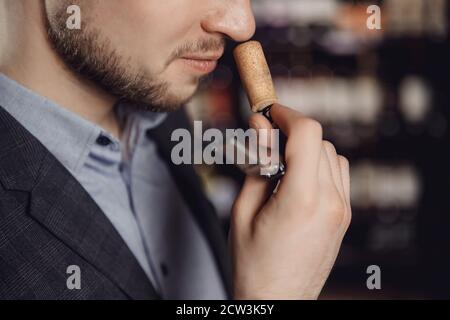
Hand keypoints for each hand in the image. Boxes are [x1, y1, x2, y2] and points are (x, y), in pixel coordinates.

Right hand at [230, 103, 350, 299]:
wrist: (277, 299)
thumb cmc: (254, 264)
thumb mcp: (243, 210)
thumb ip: (255, 163)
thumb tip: (260, 128)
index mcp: (301, 199)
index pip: (307, 133)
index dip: (286, 114)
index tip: (269, 113)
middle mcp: (330, 202)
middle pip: (319, 140)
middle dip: (291, 132)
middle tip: (265, 141)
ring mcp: (342, 210)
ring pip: (332, 154)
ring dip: (306, 148)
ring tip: (279, 162)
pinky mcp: (344, 216)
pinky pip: (337, 174)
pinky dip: (318, 164)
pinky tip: (296, 178)